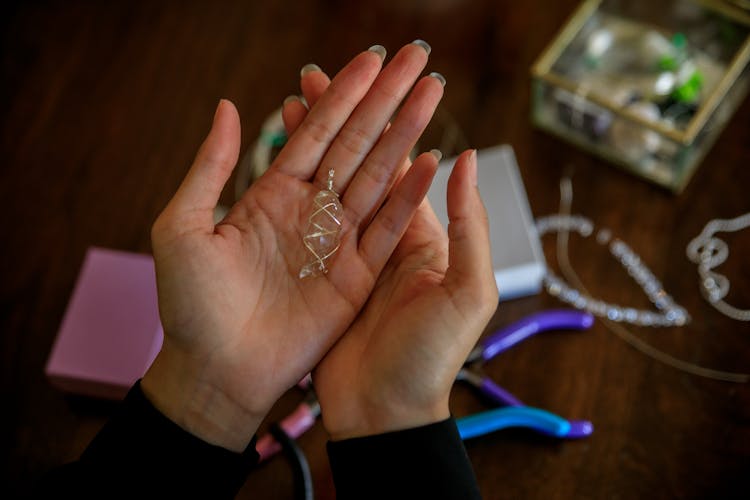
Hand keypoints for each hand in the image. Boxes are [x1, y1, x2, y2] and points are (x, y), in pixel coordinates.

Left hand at [142, 42, 442, 451]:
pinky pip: (387, 228)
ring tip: (432, 94)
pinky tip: (430, 161)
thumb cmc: (190, 305)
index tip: (372, 59)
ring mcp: (337, 241)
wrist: (215, 370)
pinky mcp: (357, 276)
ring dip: (406, 134)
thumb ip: (210, 168)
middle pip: (356, 143)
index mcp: (273, 193)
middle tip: (416, 59)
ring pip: (378, 176)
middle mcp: (311, 211)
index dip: (343, 93)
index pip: (316, 131)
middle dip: (386, 99)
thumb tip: (230, 106)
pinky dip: (408, 196)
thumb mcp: (183, 229)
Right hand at [283, 60, 497, 440]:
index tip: (364, 79)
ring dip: (312, 143)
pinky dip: (293, 188)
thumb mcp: (466, 293)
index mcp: (420, 235)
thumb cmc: (431, 359)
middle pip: (359, 165)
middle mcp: (383, 236)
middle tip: (313, 76)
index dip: (382, 121)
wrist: (386, 413)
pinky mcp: (319, 274)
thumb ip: (469, 228)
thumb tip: (465, 160)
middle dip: (339, 120)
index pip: (400, 163)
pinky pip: (306, 223)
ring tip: (290, 103)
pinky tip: (277, 159)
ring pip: (328, 185)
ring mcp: (347, 254)